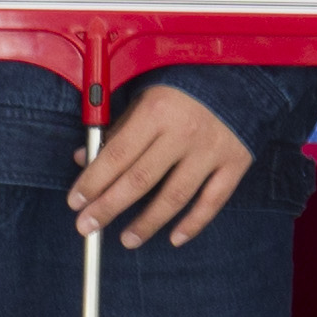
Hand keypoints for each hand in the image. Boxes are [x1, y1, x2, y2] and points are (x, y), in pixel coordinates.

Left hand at [71, 81, 253, 250]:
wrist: (241, 76)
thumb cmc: (185, 87)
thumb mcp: (146, 97)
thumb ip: (117, 130)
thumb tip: (82, 159)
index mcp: (157, 111)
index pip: (117, 155)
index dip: (93, 181)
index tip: (75, 202)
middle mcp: (184, 132)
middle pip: (140, 180)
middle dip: (109, 207)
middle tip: (87, 227)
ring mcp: (211, 150)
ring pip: (174, 197)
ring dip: (147, 223)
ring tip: (127, 240)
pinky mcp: (235, 163)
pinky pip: (212, 201)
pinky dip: (194, 223)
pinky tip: (174, 238)